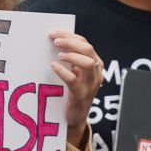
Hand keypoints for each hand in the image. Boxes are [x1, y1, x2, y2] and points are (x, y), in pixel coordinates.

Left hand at [48, 30, 102, 146]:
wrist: (76, 118)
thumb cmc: (74, 92)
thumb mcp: (77, 74)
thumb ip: (72, 60)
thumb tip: (55, 43)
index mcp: (96, 63)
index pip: (85, 43)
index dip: (69, 35)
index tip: (54, 33)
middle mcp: (96, 72)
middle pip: (87, 49)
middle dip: (70, 42)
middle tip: (54, 40)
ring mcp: (90, 84)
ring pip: (87, 62)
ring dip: (71, 55)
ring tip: (58, 55)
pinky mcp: (81, 95)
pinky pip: (74, 80)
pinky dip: (63, 71)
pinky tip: (54, 66)